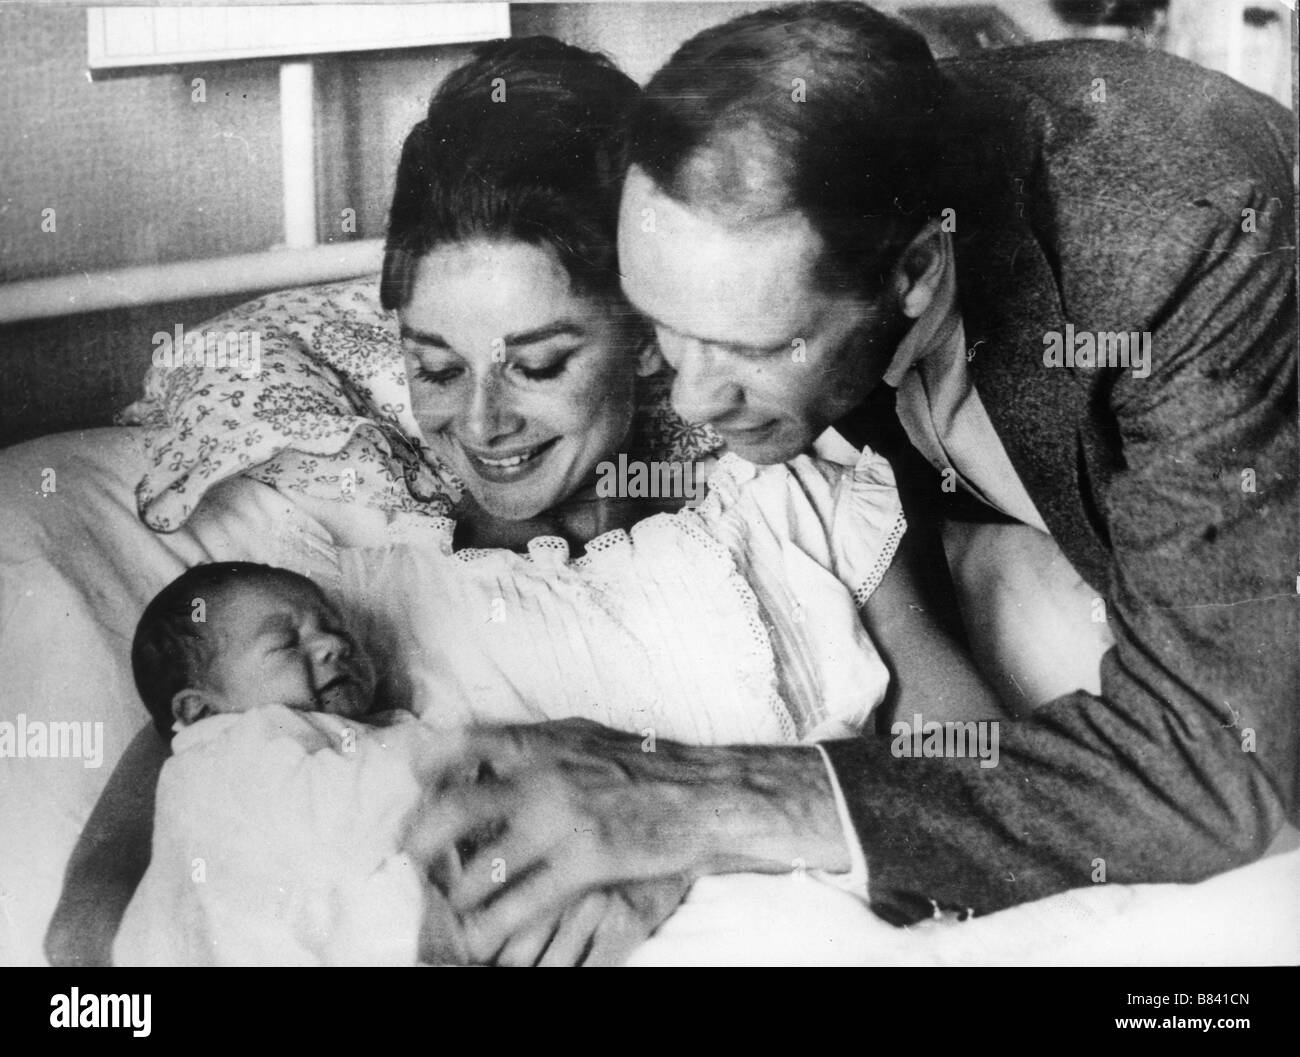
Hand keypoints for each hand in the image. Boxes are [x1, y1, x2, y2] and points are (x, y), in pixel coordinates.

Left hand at [404, 718, 846, 960]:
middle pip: (456, 807)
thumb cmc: (644, 763)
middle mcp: (542, 778)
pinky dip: (492, 924)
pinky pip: (522, 902)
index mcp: (540, 743)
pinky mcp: (584, 862)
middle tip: (407, 857)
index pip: (463, 744)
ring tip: (442, 906)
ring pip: (482, 865)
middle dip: (421, 838)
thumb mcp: (583, 736)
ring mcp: (560, 821)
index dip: (426, 764)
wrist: (703, 794)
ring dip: (453, 893)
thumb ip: (535, 743)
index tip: (408, 782)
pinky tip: (476, 937)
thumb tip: (487, 745)